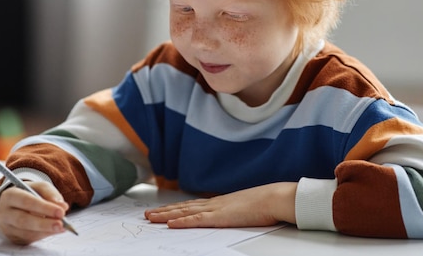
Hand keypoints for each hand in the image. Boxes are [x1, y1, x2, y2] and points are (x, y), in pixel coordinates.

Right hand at [0, 181, 69, 244]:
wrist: (13, 203)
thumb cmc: (27, 193)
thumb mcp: (39, 187)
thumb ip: (50, 193)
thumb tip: (62, 206)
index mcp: (10, 196)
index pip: (26, 201)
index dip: (44, 207)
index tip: (60, 212)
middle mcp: (5, 213)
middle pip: (23, 220)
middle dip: (44, 224)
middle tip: (61, 224)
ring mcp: (7, 227)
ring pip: (26, 232)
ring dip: (46, 231)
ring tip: (61, 228)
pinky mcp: (12, 237)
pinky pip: (28, 239)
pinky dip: (43, 235)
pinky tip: (53, 231)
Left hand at [145, 182, 296, 227]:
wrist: (273, 198)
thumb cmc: (266, 203)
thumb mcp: (247, 207)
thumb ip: (237, 210)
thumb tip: (236, 214)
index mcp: (221, 202)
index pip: (194, 205)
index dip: (178, 207)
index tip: (165, 210)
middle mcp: (214, 203)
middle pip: (184, 207)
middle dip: (165, 211)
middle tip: (149, 215)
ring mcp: (215, 209)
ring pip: (185, 212)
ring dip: (167, 215)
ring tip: (151, 218)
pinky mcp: (219, 217)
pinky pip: (196, 220)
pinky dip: (181, 221)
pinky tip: (170, 224)